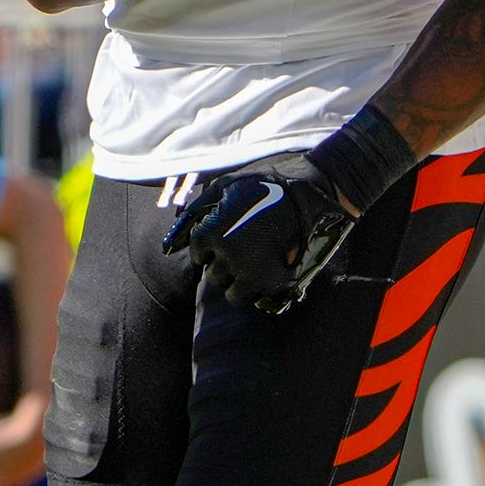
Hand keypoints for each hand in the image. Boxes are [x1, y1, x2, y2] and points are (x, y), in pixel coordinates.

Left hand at [161, 112, 417, 313]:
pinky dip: (264, 289)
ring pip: (234, 294)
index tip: (229, 230)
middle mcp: (229, 259)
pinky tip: (274, 266)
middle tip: (247, 240)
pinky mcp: (279, 286)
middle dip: (226, 261)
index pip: (198, 253)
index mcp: (212, 234)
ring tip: (259, 256)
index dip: (211, 242)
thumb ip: (192, 214)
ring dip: (242, 279)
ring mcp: (255, 276)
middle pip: (214, 275)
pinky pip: (260, 301)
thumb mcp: (224, 186)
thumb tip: (167, 247)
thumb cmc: (267, 183)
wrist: (316, 191)